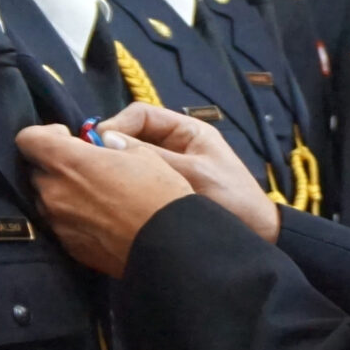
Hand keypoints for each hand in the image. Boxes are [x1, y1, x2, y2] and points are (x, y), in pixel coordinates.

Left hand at [16, 125, 211, 277]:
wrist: (167, 246)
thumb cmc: (158, 195)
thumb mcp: (143, 154)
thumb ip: (113, 144)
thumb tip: (104, 141)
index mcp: (68, 162)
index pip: (28, 138)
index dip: (45, 134)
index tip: (68, 138)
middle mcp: (53, 192)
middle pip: (37, 170)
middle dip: (57, 166)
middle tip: (86, 168)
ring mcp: (58, 222)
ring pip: (48, 199)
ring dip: (63, 192)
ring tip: (96, 197)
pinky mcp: (67, 246)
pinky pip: (61, 223)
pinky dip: (74, 217)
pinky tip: (101, 219)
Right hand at [98, 104, 284, 245]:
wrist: (257, 234)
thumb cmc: (231, 199)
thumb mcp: (192, 173)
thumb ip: (152, 157)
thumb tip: (106, 142)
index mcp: (186, 131)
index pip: (141, 115)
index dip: (116, 125)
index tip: (97, 146)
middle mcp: (175, 145)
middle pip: (132, 136)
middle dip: (112, 148)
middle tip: (93, 167)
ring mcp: (170, 168)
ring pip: (133, 160)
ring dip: (118, 168)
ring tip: (100, 182)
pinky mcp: (165, 192)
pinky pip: (138, 182)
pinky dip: (125, 186)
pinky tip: (113, 198)